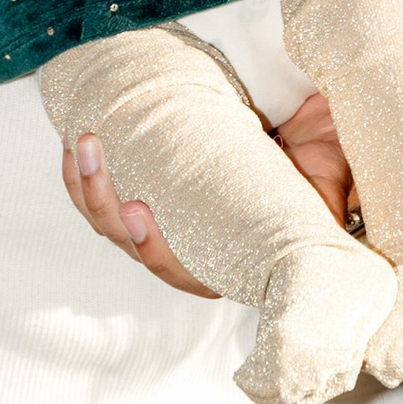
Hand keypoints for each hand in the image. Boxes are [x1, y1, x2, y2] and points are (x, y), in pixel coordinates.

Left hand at [60, 89, 354, 298]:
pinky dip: (83, 174)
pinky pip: (102, 194)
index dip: (152, 249)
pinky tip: (75, 144)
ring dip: (85, 184)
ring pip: (108, 220)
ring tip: (81, 140)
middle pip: (129, 242)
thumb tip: (322, 241)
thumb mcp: (327, 195)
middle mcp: (192, 245)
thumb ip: (320, 217)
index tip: (139, 207)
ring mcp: (167, 218)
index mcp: (229, 261)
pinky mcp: (150, 187)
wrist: (317, 130)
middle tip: (93, 147)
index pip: (180, 272)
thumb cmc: (324, 168)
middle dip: (101, 200)